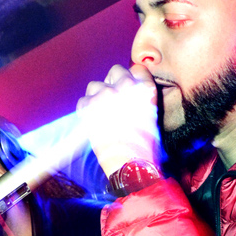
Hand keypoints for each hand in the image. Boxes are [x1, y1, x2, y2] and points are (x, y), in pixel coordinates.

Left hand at [77, 63, 159, 177]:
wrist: (130, 166)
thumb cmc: (145, 147)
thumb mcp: (152, 118)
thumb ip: (141, 99)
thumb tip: (126, 90)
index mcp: (145, 90)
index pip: (137, 69)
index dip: (133, 78)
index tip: (130, 89)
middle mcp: (125, 88)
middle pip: (115, 70)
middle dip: (114, 83)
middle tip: (114, 101)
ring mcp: (106, 96)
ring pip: (95, 85)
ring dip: (97, 96)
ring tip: (103, 114)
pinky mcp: (89, 107)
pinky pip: (83, 100)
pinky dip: (86, 110)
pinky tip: (94, 122)